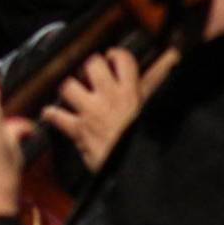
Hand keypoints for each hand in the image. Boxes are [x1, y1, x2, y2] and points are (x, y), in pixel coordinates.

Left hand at [41, 47, 177, 170]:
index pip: (122, 59)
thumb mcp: (155, 108)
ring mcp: (91, 112)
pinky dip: (51, 115)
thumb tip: (172, 58)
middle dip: (89, 67)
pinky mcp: (78, 129)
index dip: (116, 54)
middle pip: (91, 65)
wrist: (135, 170)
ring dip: (69, 89)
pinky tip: (51, 114)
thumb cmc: (146, 143)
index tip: (113, 58)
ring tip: (73, 92)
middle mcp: (108, 97)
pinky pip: (56, 116)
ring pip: (69, 86)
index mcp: (130, 92)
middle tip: (91, 74)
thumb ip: (158, 81)